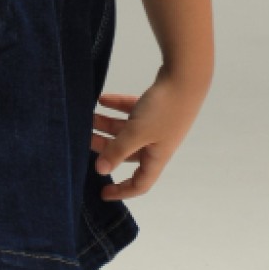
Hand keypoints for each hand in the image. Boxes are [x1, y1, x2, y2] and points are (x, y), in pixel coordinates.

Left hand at [90, 72, 206, 200]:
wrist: (185, 77)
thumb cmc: (164, 109)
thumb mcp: (137, 132)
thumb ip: (118, 150)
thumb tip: (100, 169)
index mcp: (156, 156)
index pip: (140, 183)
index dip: (122, 191)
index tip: (103, 193)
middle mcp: (157, 143)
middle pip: (126, 153)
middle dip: (104, 148)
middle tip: (83, 139)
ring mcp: (156, 125)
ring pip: (126, 131)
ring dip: (106, 125)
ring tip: (87, 117)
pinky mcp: (155, 107)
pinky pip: (131, 111)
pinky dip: (117, 107)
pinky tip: (102, 99)